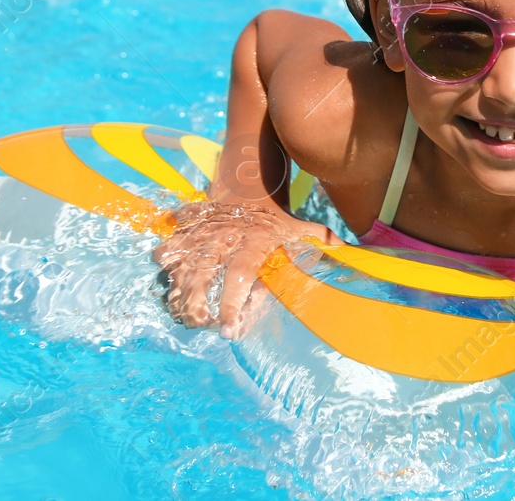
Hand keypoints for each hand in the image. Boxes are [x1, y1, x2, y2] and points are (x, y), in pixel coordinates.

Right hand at [151, 200, 337, 337]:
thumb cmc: (276, 219)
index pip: (241, 272)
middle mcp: (225, 236)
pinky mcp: (187, 230)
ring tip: (181, 315)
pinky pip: (171, 243)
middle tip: (198, 325)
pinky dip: (167, 258)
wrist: (248, 184)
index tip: (228, 329)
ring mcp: (203, 232)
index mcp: (253, 241)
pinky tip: (165, 281)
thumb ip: (319, 241)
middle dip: (197, 301)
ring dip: (179, 289)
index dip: (233, 301)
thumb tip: (349, 251)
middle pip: (204, 271)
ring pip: (184, 262)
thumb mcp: (299, 228)